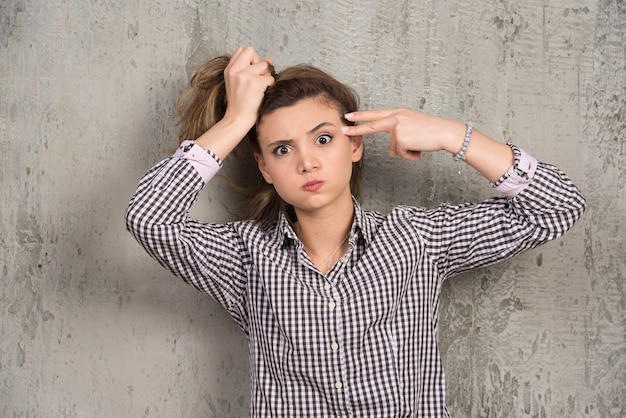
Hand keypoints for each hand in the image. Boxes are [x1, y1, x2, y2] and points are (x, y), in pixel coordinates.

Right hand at [222, 46, 274, 129]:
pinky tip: (262, 93)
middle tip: (258, 77)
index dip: (250, 59)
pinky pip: (269, 78)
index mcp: (229, 69)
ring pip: (264, 64)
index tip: (252, 71)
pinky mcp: (254, 82)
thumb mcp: (238, 83)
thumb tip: (269, 60)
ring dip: (266, 75)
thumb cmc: (240, 103)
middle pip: (251, 51)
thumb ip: (249, 69)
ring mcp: (243, 75)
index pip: (242, 50)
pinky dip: (269, 85)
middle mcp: (234, 70)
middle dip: (258, 62)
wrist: (238, 118)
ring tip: (260, 87)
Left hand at [342, 108, 465, 160]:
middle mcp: (396, 118)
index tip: (349, 116)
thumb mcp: (412, 130)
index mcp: (398, 113)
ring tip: (419, 145)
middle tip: (343, 128)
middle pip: (372, 125)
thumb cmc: (431, 131)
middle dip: (357, 128)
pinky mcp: (401, 138)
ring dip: (406, 151)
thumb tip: (391, 152)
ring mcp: (397, 127)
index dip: (362, 116)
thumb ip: (398, 137)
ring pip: (394, 148)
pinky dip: (410, 155)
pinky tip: (419, 149)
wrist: (445, 132)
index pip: (376, 115)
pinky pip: (401, 153)